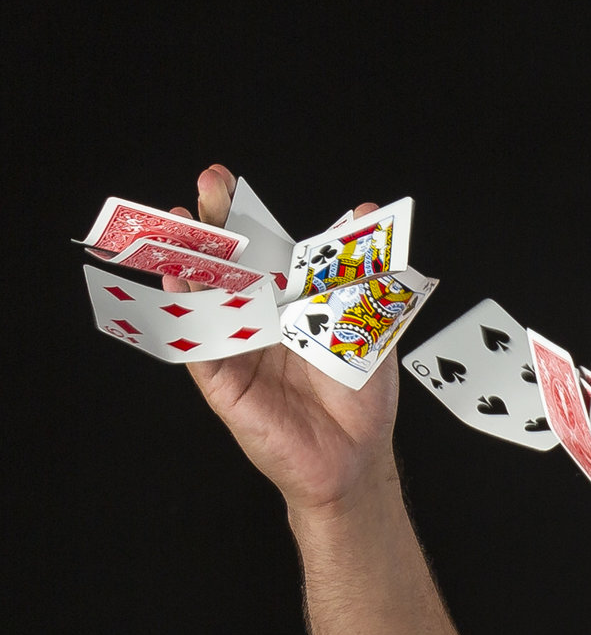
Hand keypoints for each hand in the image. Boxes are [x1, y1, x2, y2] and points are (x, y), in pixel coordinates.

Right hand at [168, 166, 401, 513]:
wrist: (355, 455)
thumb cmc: (360, 394)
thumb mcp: (368, 322)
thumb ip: (361, 270)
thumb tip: (367, 213)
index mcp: (286, 301)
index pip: (257, 249)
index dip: (240, 215)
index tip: (223, 180)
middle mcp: (255, 318)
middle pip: (226, 263)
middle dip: (212, 224)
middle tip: (205, 185)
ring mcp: (234, 346)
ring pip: (202, 295)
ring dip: (189, 258)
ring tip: (179, 224)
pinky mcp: (220, 379)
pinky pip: (195, 340)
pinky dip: (185, 310)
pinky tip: (179, 280)